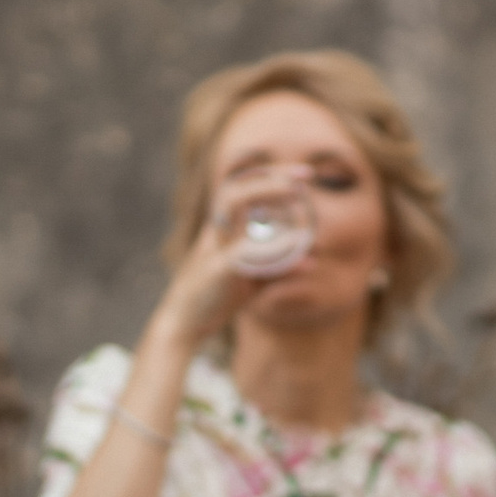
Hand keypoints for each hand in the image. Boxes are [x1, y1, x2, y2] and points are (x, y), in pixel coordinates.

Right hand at [146, 166, 309, 349]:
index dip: (268, 176)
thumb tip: (311, 262)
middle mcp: (216, 232)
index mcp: (221, 230)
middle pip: (237, 190)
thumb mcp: (252, 279)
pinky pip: (244, 251)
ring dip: (264, 193)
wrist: (185, 322)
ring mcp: (214, 248)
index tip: (303, 174)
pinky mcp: (219, 271)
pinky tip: (297, 245)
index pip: (240, 190)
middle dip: (269, 178)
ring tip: (295, 191)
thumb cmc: (217, 296)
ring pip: (233, 206)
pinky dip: (271, 246)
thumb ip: (278, 267)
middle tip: (305, 176)